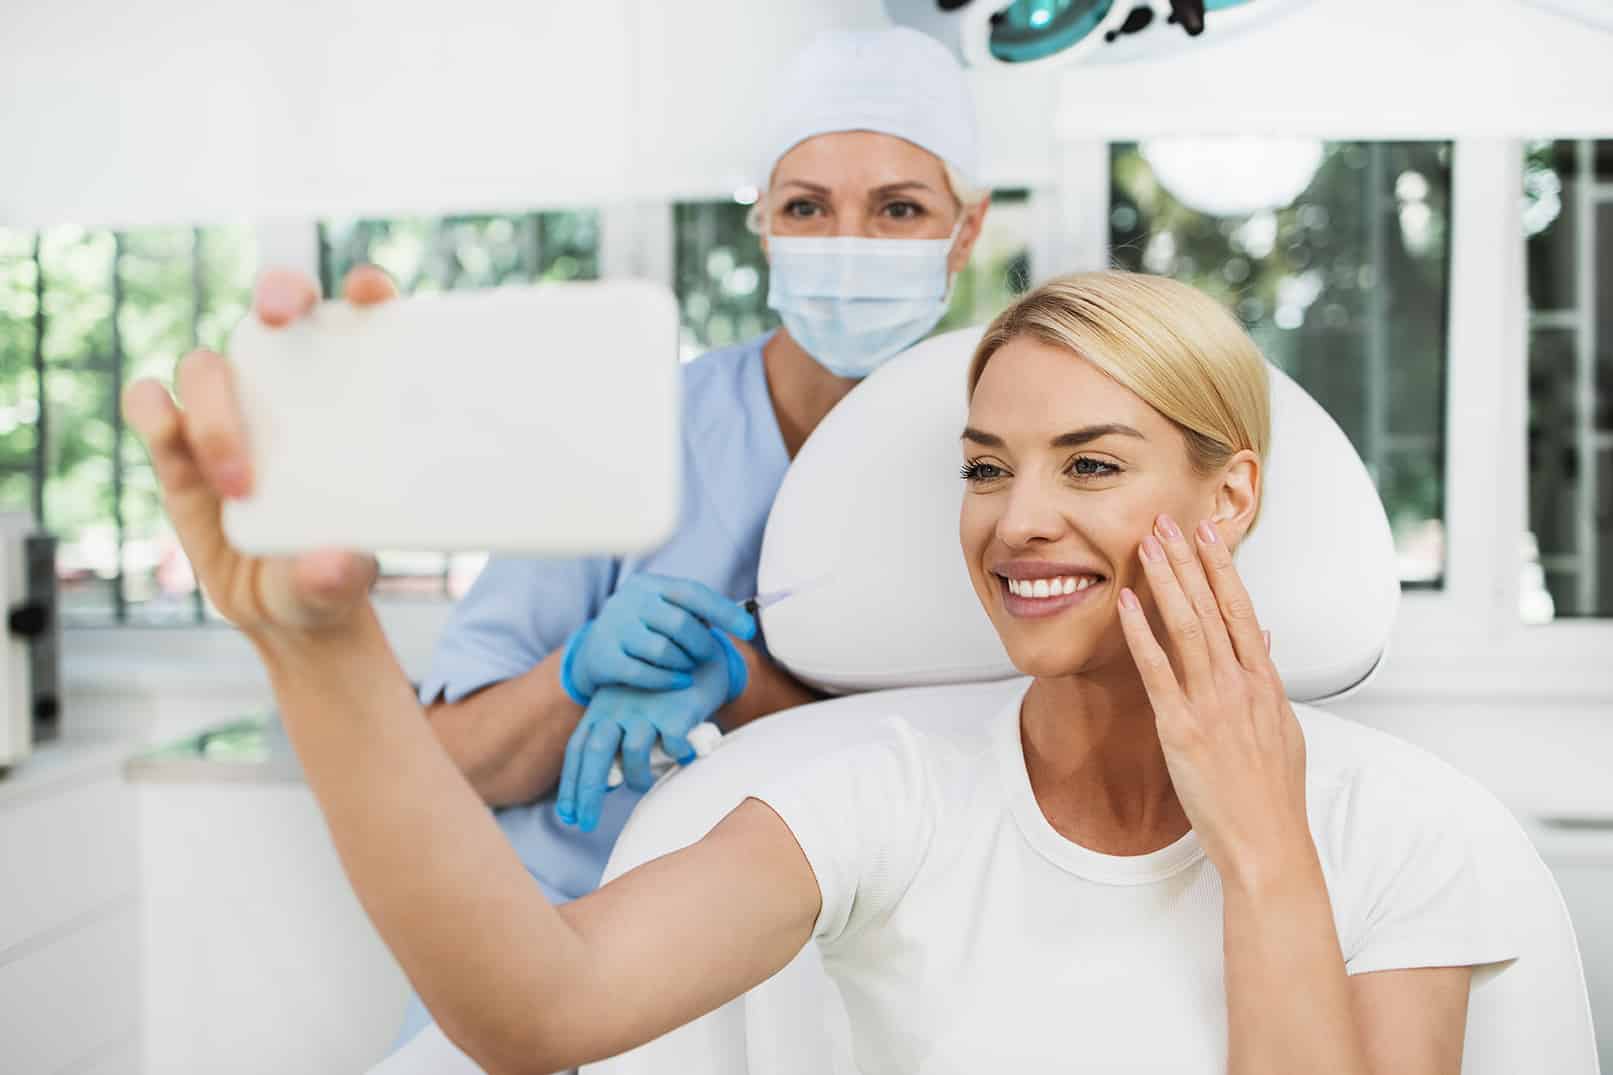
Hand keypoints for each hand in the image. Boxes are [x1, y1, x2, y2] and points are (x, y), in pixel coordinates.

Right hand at [122, 266, 396, 645]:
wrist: (287, 607)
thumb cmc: (334, 572)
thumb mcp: (347, 581)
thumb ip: (342, 574)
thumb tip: (335, 564)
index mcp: (352, 400)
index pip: (366, 325)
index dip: (369, 294)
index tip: (372, 294)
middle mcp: (289, 391)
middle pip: (278, 310)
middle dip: (279, 292)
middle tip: (278, 315)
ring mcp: (230, 413)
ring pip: (207, 367)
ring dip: (216, 411)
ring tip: (239, 485)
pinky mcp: (179, 446)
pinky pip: (150, 404)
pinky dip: (153, 411)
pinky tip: (169, 434)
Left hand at [556, 631, 744, 830]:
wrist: (701, 652)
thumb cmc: (664, 690)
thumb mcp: (632, 709)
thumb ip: (617, 739)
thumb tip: (605, 785)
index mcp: (602, 707)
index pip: (578, 749)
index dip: (571, 784)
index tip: (568, 815)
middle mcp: (618, 707)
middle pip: (594, 755)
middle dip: (587, 795)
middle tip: (585, 825)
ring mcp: (646, 708)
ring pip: (632, 757)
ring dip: (638, 778)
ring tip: (647, 781)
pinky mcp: (674, 711)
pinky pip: (672, 749)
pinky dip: (678, 757)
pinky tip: (685, 756)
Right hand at [561, 574, 755, 699]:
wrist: (593, 651)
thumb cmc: (643, 629)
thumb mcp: (663, 612)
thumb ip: (694, 612)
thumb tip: (743, 620)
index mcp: (648, 584)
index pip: (692, 593)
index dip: (724, 611)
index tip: (749, 630)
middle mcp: (628, 601)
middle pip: (681, 624)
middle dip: (702, 645)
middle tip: (708, 656)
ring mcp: (613, 628)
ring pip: (663, 650)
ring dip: (684, 663)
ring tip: (688, 667)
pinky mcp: (604, 657)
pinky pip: (644, 673)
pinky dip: (668, 680)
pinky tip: (680, 682)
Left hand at [1116, 514, 1311, 892]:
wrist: (1270, 845)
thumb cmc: (1273, 796)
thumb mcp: (1283, 731)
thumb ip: (1268, 683)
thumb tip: (1266, 642)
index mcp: (1266, 684)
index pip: (1243, 611)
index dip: (1223, 569)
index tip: (1207, 534)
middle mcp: (1242, 686)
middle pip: (1214, 608)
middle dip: (1188, 560)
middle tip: (1168, 519)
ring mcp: (1213, 705)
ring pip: (1188, 628)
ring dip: (1165, 581)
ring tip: (1146, 544)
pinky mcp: (1183, 729)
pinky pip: (1158, 671)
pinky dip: (1141, 633)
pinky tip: (1125, 604)